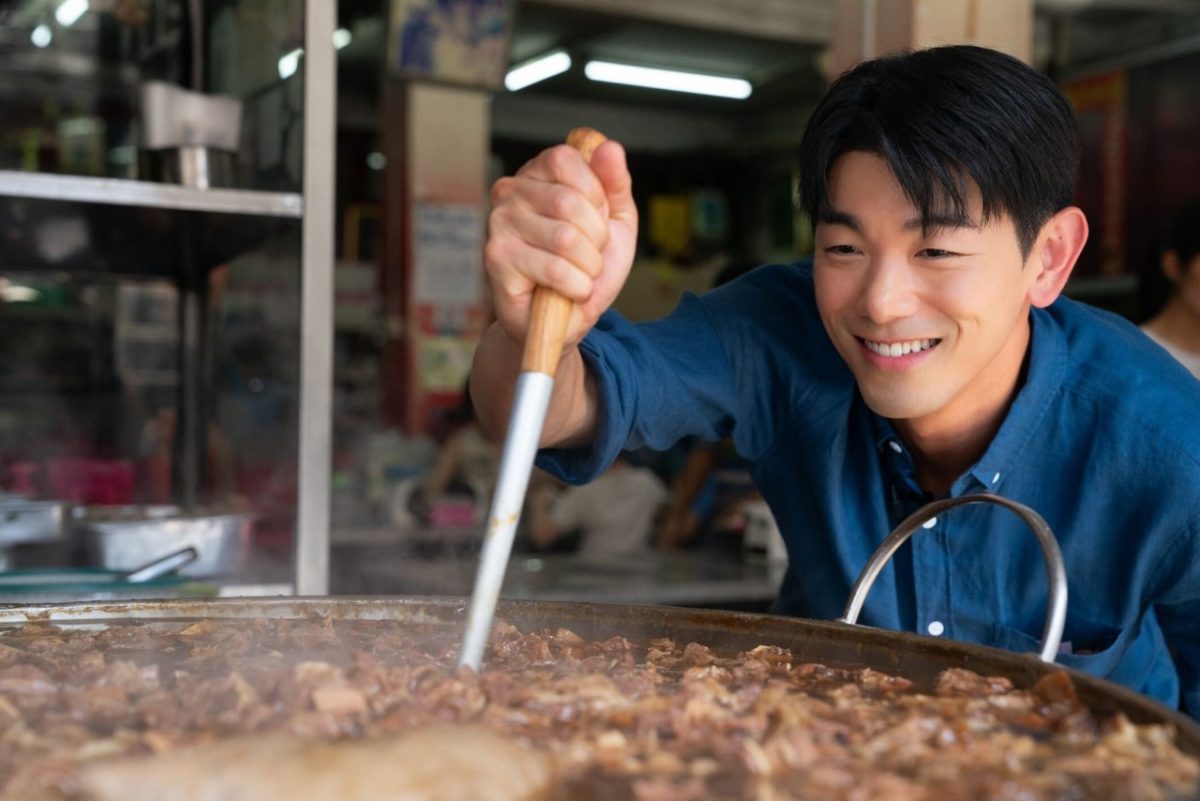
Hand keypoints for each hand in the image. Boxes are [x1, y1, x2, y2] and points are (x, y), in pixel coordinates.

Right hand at [484, 140, 637, 349]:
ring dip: (588, 266)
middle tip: (587, 256)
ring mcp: (498, 224)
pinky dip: (575, 287)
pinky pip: (554, 269)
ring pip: (565, 238)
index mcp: (537, 173)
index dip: (595, 194)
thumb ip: (615, 183)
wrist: (566, 320)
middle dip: (595, 238)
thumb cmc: (586, 267)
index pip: (568, 158)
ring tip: (578, 275)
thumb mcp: (615, 221)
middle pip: (570, 201)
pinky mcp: (496, 259)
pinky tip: (567, 292)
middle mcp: (509, 191)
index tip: (596, 219)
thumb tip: (608, 146)